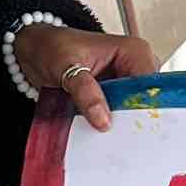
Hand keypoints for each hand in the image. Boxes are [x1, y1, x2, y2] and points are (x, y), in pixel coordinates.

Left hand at [14, 23, 157, 133]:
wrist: (34, 51)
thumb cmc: (52, 47)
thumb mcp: (66, 67)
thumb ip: (85, 92)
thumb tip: (103, 119)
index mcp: (133, 51)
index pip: (151, 85)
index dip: (144, 107)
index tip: (132, 128)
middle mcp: (135, 67)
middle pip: (147, 101)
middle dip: (134, 121)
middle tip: (119, 138)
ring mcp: (126, 83)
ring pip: (135, 111)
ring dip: (122, 125)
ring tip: (109, 139)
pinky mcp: (114, 97)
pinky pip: (119, 115)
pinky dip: (111, 125)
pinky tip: (102, 135)